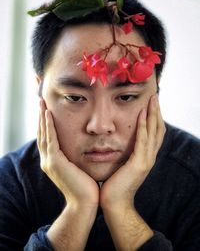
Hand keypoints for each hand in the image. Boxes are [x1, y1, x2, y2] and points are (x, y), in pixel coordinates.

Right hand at [37, 99, 98, 208]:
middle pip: (42, 134)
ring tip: (42, 103)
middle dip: (41, 117)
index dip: (46, 124)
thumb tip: (83, 147)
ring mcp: (49, 161)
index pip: (48, 138)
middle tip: (41, 101)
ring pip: (44, 134)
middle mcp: (48, 160)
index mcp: (53, 161)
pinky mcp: (55, 162)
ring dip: (43, 118)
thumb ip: (75, 157)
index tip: (47, 110)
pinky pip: (50, 139)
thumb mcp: (78, 168)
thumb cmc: (86, 186)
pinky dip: (49, 126)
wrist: (85, 203)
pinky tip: (49, 114)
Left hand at [100, 94, 165, 210]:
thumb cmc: (115, 184)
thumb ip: (125, 153)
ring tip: (153, 100)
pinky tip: (142, 115)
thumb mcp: (122, 164)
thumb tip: (120, 142)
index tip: (151, 104)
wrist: (114, 203)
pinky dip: (143, 127)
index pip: (153, 133)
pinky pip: (142, 141)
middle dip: (157, 112)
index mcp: (145, 156)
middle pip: (157, 130)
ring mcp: (146, 160)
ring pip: (153, 133)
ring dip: (153, 115)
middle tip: (156, 96)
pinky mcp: (139, 164)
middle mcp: (149, 157)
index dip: (154, 118)